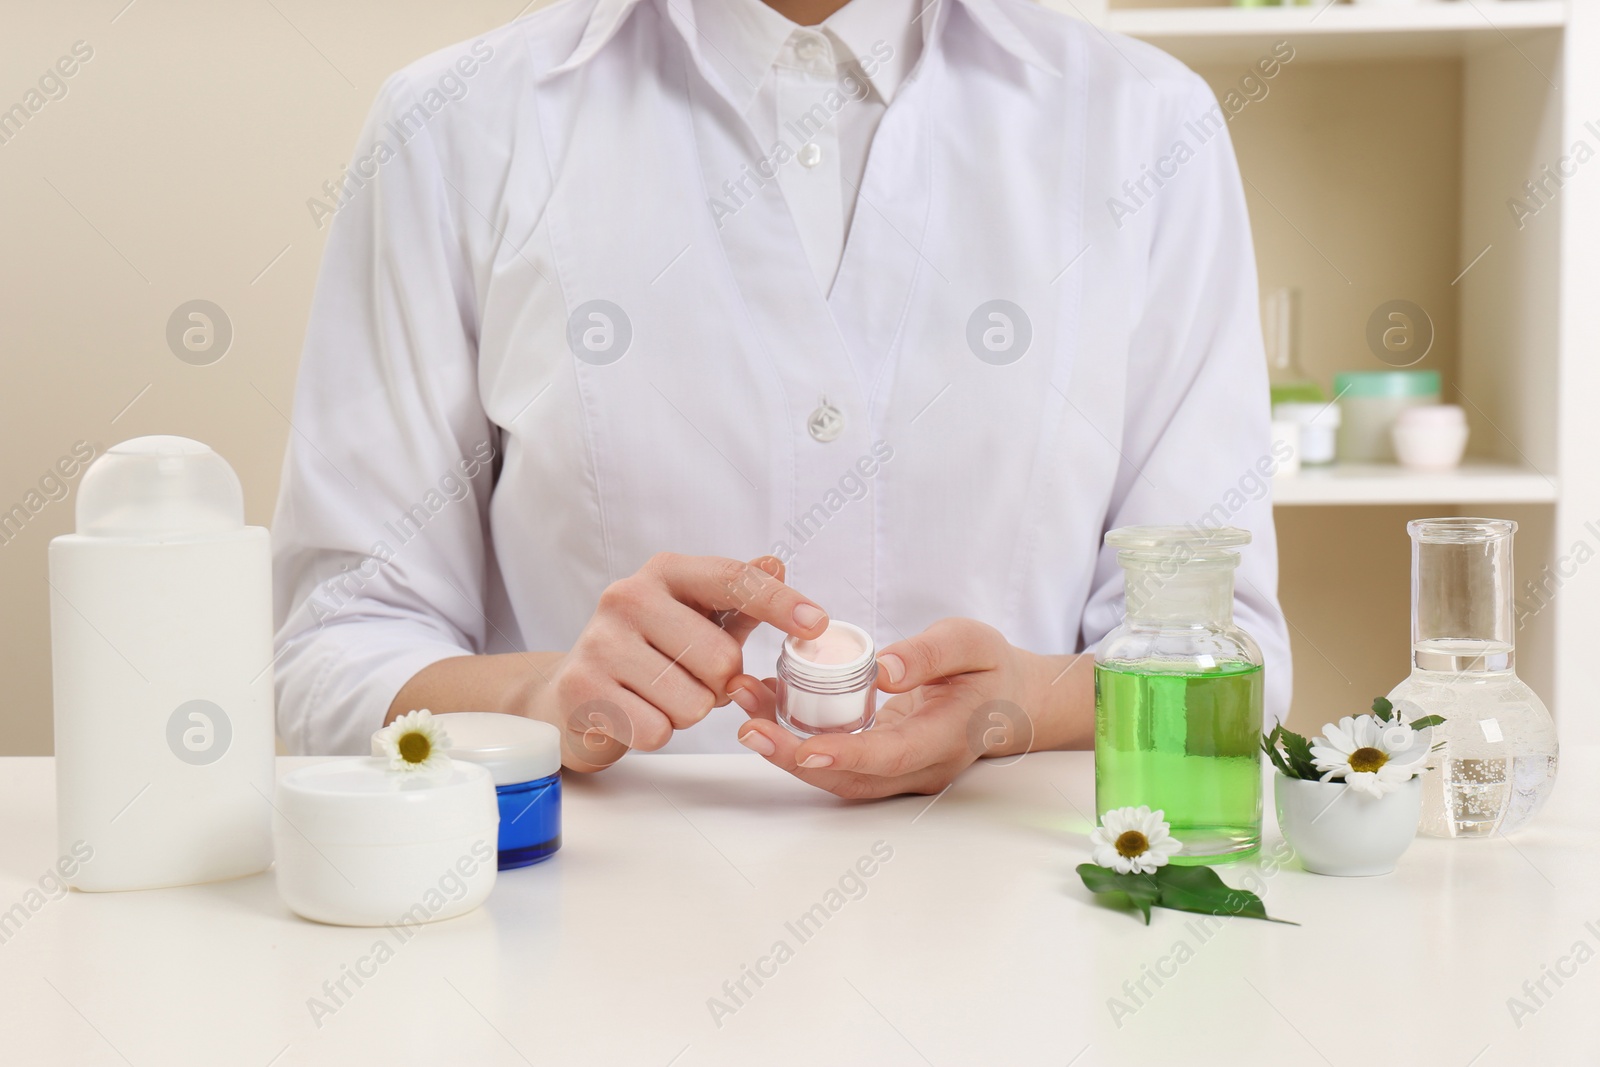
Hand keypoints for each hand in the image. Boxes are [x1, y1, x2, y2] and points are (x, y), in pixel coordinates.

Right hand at [532, 553, 826, 770]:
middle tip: (690, 680)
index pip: (732, 579)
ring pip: (692, 701)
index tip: (816, 624)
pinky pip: (657, 730)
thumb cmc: (649, 653)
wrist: (571, 692)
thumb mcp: (695, 619)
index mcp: (664, 572)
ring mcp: (600, 642)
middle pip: (721, 658)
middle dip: (718, 684)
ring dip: (687, 711)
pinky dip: (657, 732)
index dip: (778, 602)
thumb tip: (775, 563)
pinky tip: (634, 713)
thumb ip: (738, 598)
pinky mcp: (582, 689)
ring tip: (659, 696)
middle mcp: (628, 596)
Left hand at [733, 617, 1091, 798]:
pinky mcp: (880, 764)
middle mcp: (919, 767)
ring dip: (786, 749)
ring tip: (745, 708)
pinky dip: (797, 738)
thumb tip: (883, 669)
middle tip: (748, 727)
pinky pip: (835, 759)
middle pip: (851, 778)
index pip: (892, 755)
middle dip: (794, 758)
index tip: (803, 746)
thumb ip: (929, 655)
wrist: (1006, 700)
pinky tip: (765, 704)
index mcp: (946, 736)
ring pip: (836, 775)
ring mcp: (898, 773)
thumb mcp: (970, 643)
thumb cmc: (989, 667)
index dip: (846, 755)